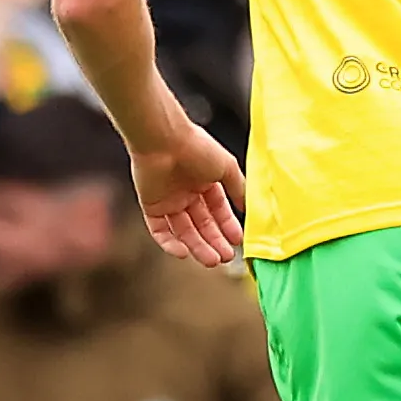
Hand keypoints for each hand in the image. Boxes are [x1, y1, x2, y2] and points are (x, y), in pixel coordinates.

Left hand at [130, 110, 246, 264]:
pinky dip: (170, 243)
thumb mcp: (227, 168)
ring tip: (212, 260)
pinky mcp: (151, 206)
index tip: (238, 241)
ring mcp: (169, 201)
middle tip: (226, 258)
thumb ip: (238, 188)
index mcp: (205, 182)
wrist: (164, 139)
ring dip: (197, 246)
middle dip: (215, 242)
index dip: (228, 227)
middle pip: (202, 225)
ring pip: (184, 231)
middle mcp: (187, 193)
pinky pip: (159, 230)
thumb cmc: (196, 147)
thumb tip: (249, 207)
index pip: (218, 211)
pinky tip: (183, 252)